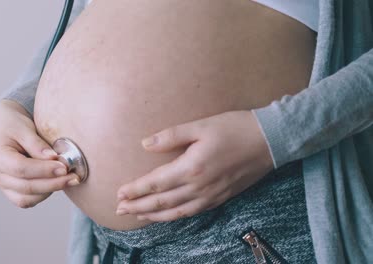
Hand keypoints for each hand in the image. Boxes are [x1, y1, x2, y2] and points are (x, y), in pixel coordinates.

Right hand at [0, 99, 80, 208]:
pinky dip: (44, 194)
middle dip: (53, 184)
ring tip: (68, 180)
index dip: (44, 170)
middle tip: (73, 177)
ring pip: (27, 199)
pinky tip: (57, 182)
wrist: (5, 126)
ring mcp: (3, 185)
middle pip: (26, 187)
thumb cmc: (14, 124)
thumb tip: (54, 159)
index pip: (21, 169)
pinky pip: (28, 200)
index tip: (64, 167)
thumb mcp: (24, 128)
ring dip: (50, 191)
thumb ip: (37, 144)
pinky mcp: (12, 190)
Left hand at [115, 110, 273, 221]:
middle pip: (162, 202)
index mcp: (192, 167)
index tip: (119, 193)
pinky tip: (166, 216)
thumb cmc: (235, 128)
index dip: (136, 190)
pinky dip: (174, 217)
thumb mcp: (201, 125)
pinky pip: (192, 213)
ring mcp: (211, 195)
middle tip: (120, 209)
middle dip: (138, 206)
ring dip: (153, 216)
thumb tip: (145, 144)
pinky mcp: (220, 198)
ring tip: (137, 216)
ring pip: (176, 212)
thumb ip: (171, 136)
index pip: (156, 183)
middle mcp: (199, 187)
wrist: (270, 141)